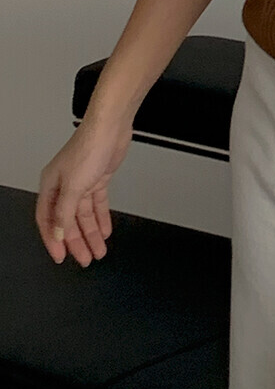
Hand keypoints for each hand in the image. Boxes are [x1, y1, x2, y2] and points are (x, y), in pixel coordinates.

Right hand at [36, 115, 134, 266]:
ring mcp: (81, 182)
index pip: (48, 221)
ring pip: (84, 216)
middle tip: (84, 259)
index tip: (61, 257)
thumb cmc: (89, 147)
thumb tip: (57, 234)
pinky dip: (101, 219)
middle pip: (68, 221)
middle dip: (76, 242)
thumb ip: (65, 213)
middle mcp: (64, 186)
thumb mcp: (74, 186)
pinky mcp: (98, 179)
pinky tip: (105, 231)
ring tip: (98, 251)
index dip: (54, 241)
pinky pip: (97, 205)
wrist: (111, 129)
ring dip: (91, 234)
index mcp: (50, 186)